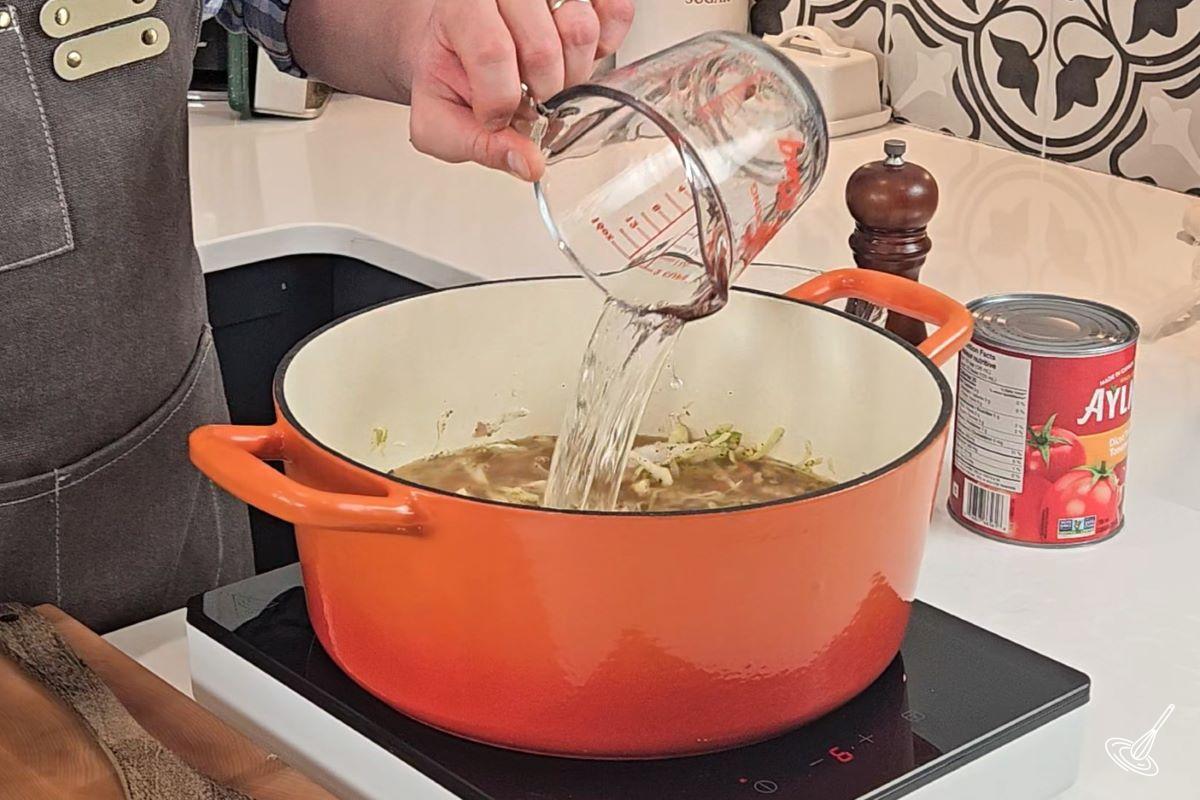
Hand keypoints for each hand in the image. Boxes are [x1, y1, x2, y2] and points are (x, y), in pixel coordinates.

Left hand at [408, 0, 634, 181]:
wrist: (457, 41)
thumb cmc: (449, 73)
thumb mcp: (440, 117)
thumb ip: (476, 143)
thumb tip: (527, 163)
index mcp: (460, 8)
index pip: (492, 52)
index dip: (499, 100)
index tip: (493, 117)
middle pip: (542, 49)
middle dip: (540, 96)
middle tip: (525, 101)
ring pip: (580, 30)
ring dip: (573, 74)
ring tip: (548, 80)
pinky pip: (616, 12)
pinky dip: (608, 44)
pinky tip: (580, 59)